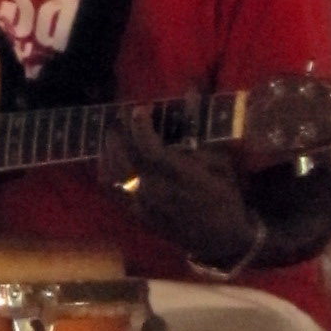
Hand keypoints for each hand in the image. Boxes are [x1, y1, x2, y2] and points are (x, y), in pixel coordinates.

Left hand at [98, 108, 260, 266]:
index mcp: (178, 177)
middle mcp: (155, 190)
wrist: (221, 239)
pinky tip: (110, 158)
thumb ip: (199, 128)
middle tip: (121, 115)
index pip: (147, 146)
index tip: (141, 109)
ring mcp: (141, 205)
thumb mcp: (219, 161)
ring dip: (108, 149)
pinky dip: (106, 170)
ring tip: (114, 134)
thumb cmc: (225, 198)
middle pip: (123, 157)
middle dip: (119, 131)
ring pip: (111, 173)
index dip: (140, 124)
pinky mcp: (136, 215)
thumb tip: (190, 91)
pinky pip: (112, 191)